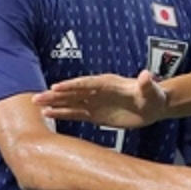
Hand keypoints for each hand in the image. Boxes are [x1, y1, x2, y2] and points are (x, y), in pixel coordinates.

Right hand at [34, 69, 165, 127]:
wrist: (154, 106)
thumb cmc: (153, 96)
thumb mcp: (151, 90)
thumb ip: (146, 84)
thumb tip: (146, 74)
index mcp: (108, 83)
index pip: (87, 83)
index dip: (72, 85)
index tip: (56, 87)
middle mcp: (98, 91)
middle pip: (74, 92)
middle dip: (56, 95)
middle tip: (36, 97)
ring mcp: (95, 102)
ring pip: (71, 103)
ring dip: (54, 104)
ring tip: (37, 105)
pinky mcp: (96, 115)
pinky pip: (76, 114)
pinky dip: (63, 114)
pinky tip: (48, 115)